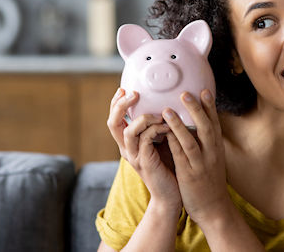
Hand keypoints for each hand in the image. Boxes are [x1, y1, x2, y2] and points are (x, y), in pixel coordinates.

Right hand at [107, 88, 181, 210]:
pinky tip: (168, 127)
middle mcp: (126, 148)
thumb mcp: (159, 139)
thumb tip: (164, 100)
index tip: (123, 88)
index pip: (114, 118)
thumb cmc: (168, 164)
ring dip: (144, 118)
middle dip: (121, 105)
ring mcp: (133, 157)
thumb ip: (156, 124)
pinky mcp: (144, 163)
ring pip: (129, 131)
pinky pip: (145, 141)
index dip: (115, 103)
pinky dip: (156, 130)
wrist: (171, 194)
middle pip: (113, 123)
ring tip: (159, 113)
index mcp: (127, 142)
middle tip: (134, 93)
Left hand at [163, 89, 230, 225]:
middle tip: (185, 93)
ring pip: (191, 141)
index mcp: (216, 148)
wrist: (213, 209)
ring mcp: (200, 164)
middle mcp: (211, 153)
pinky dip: (173, 144)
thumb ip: (206, 141)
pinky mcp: (189, 175)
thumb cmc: (209, 180)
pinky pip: (180, 157)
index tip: (204, 90)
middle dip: (196, 109)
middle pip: (205, 127)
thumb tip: (199, 122)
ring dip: (179, 125)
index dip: (210, 106)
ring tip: (168, 110)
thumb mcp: (213, 158)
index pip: (214, 123)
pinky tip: (163, 133)